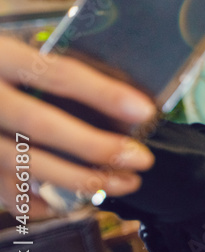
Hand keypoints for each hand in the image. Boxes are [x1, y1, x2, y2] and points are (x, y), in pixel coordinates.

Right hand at [0, 36, 156, 211]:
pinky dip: (39, 201)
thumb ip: (49, 67)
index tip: (144, 111)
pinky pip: (3, 189)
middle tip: (141, 160)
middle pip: (41, 126)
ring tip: (123, 183)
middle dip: (96, 147)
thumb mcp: (12, 50)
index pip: (58, 74)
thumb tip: (117, 95)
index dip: (103, 94)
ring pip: (23, 164)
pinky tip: (72, 201)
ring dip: (78, 180)